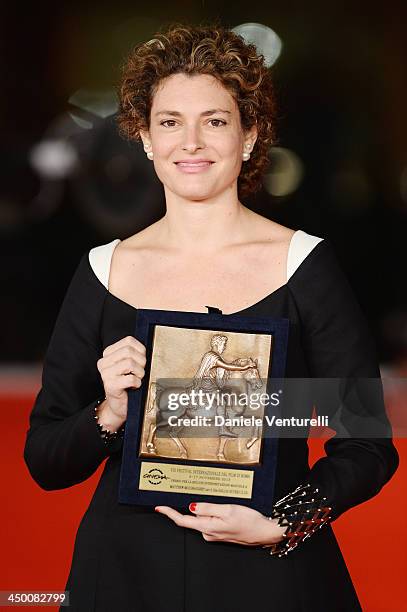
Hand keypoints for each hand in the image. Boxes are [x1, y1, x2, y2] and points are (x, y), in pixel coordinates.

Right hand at [96, 335, 146, 422]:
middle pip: (129, 351)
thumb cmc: (128, 383)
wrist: (120, 405)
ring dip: (139, 373)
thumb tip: (150, 345)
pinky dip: (138, 383)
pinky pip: (131, 379)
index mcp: (108, 353)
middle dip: (141, 361)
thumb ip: (135, 353)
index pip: (128, 341)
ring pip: (130, 363)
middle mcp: (104, 362)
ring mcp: (105, 374)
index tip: (140, 361)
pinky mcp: (110, 386)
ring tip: (136, 379)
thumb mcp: (130, 364)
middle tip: (140, 372)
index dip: (140, 350)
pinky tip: (134, 387)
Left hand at [155, 502, 286, 546]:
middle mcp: (209, 533)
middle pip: (191, 519)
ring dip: (201, 510)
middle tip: (180, 494)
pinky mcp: (221, 533)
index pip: (182, 520)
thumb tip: (191, 508)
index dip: (169, 513)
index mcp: (208, 527)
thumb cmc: (249, 521)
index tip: (159, 507)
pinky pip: (210, 521)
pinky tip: (217, 507)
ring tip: (205, 497)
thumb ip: (207, 508)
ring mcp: (215, 534)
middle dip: (186, 508)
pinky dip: (210, 513)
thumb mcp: (227, 510)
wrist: (264, 532)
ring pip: (202, 519)